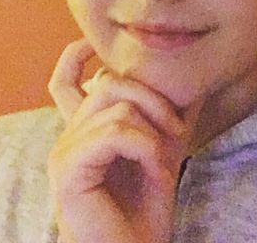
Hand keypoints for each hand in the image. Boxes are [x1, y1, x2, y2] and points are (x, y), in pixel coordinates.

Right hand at [47, 38, 200, 242]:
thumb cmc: (144, 212)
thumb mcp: (163, 151)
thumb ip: (170, 115)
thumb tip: (193, 80)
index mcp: (83, 130)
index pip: (64, 80)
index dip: (76, 56)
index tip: (94, 44)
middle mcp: (68, 135)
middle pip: (107, 83)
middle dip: (152, 97)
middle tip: (176, 130)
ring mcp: (64, 151)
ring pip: (116, 105)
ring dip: (154, 131)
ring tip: (165, 163)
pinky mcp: (68, 169)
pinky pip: (115, 133)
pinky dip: (146, 148)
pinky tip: (157, 173)